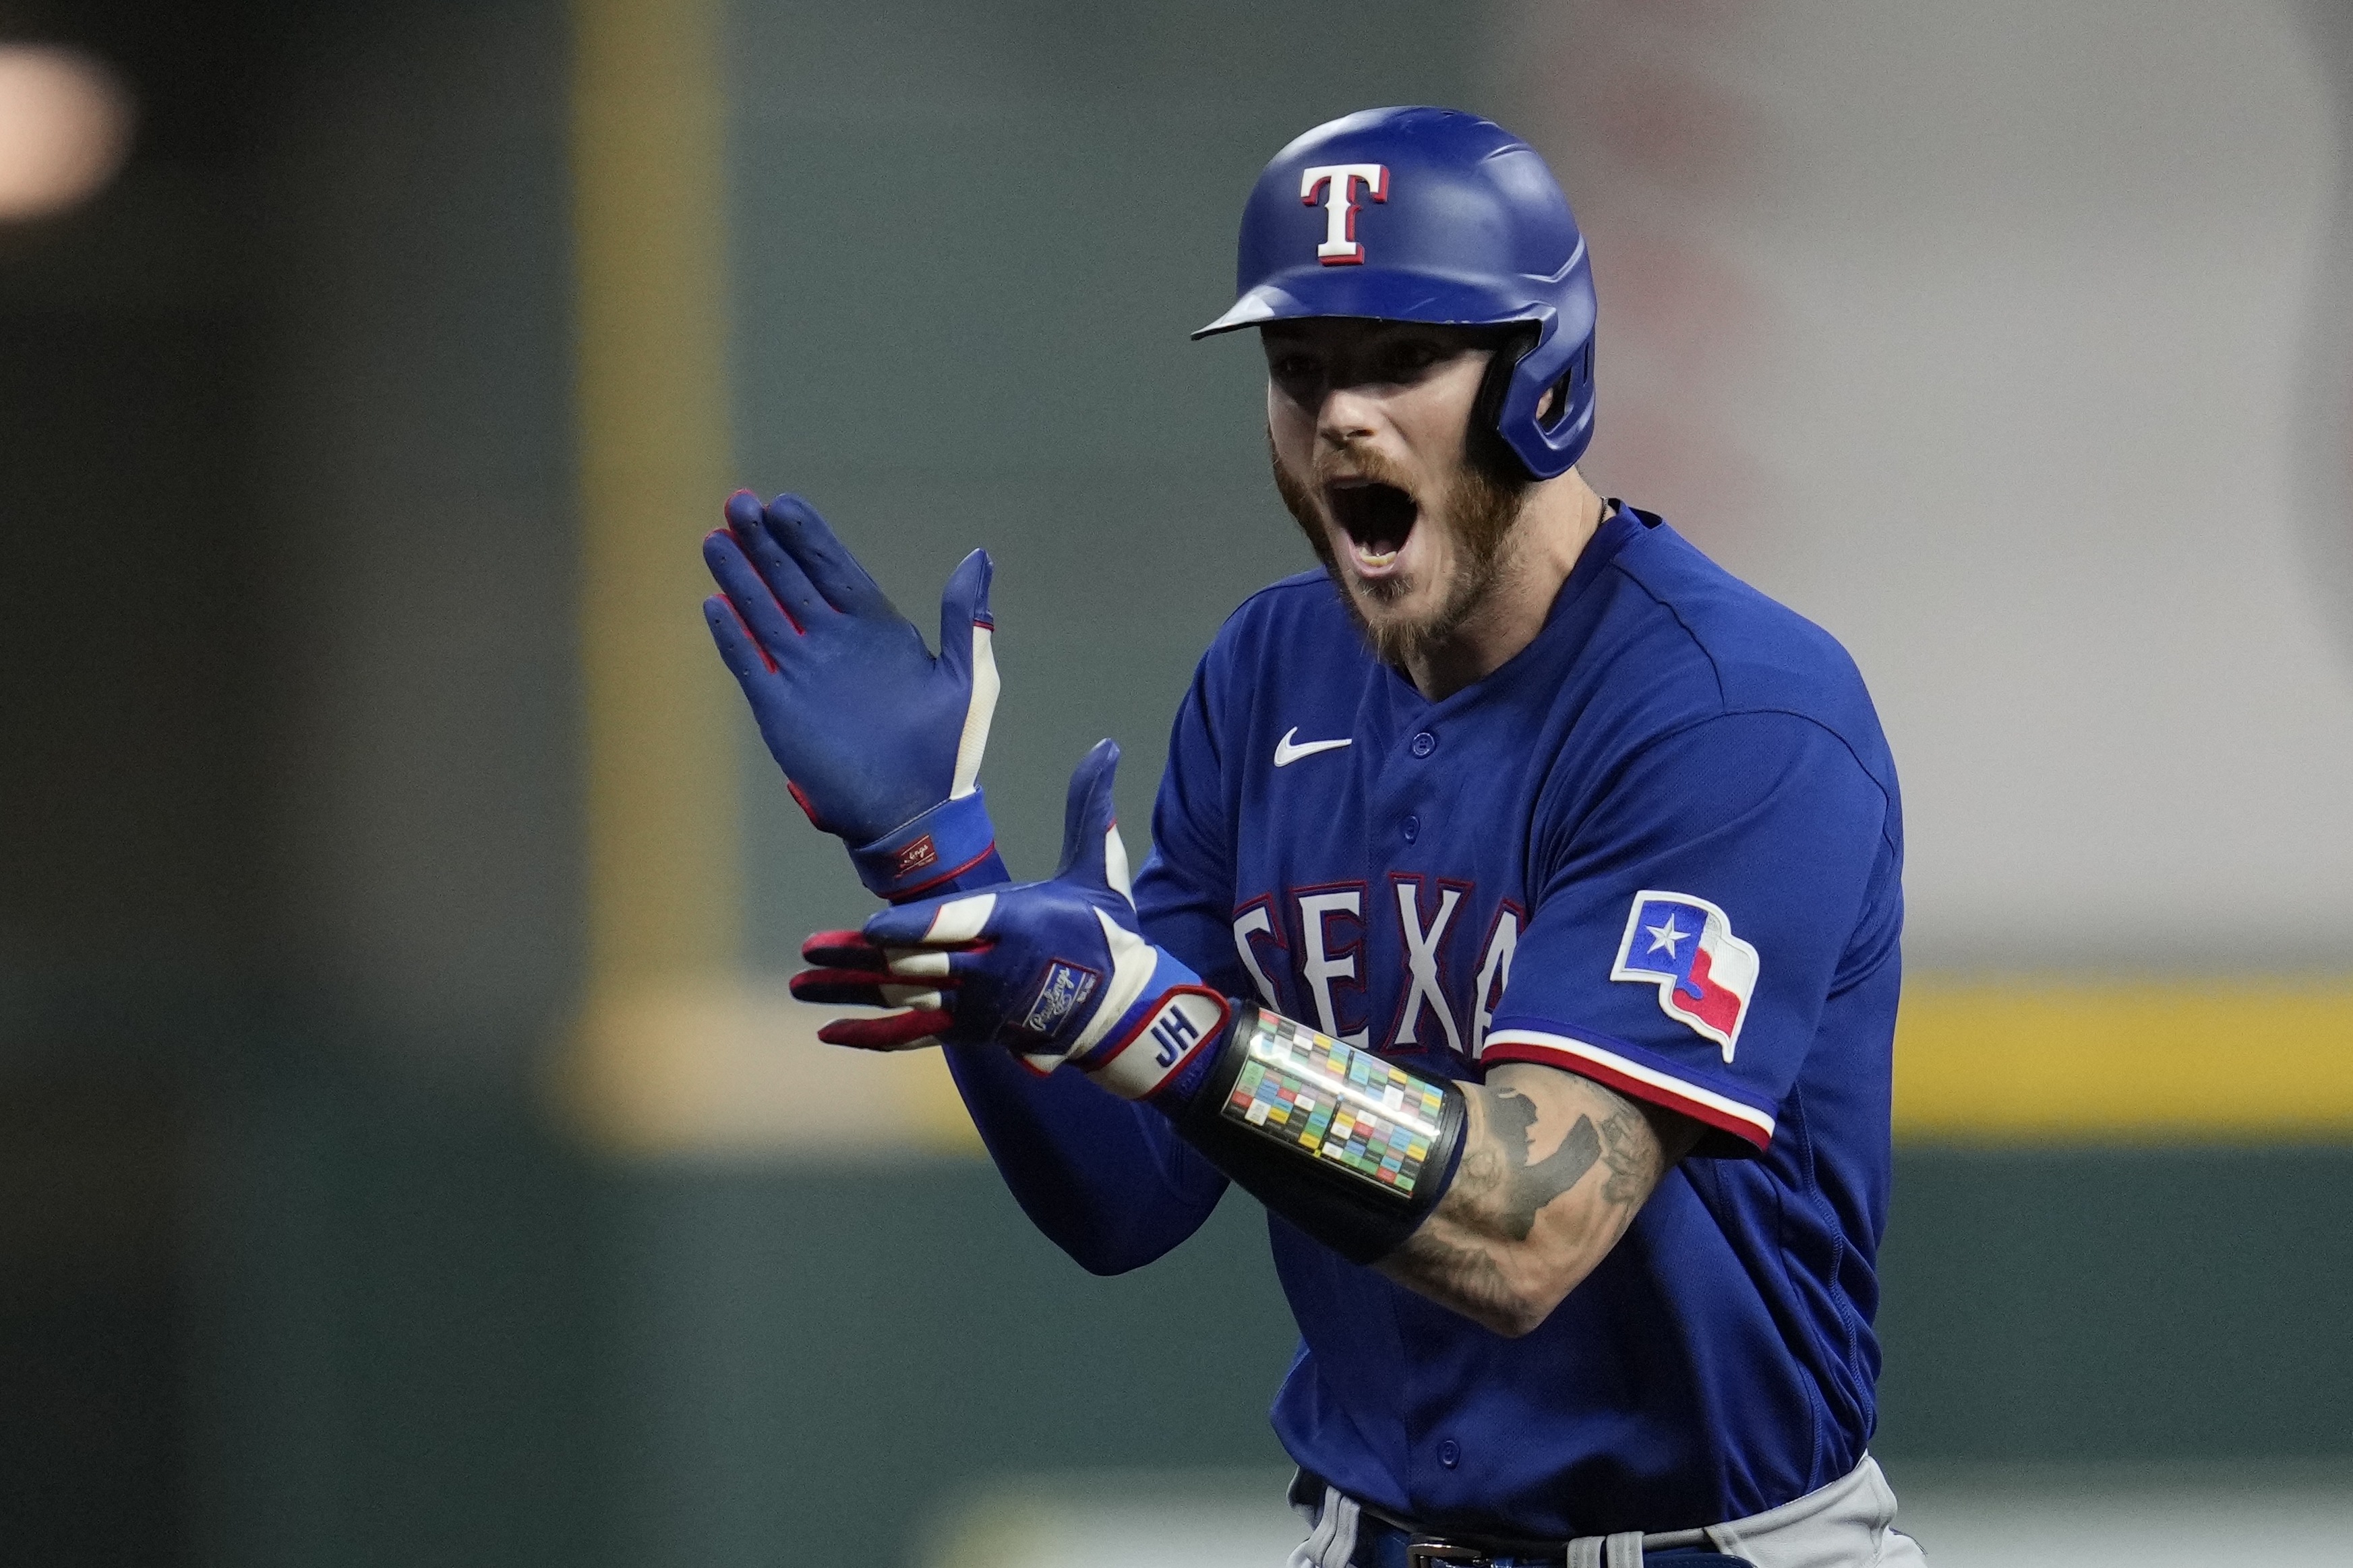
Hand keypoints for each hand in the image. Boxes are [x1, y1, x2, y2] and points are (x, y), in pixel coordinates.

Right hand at [703, 491, 1001, 896]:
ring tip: (715, 537)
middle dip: (765, 542)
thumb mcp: (967, 678)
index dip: (808, 536)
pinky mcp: (780, 708)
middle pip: (791, 579)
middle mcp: (834, 642)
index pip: (834, 568)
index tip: (783, 503)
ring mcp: (804, 673)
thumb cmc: (947, 752)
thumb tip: (978, 556)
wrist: (915, 815)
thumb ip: (965, 617)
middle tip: (738, 502)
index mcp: (877, 629)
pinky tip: (714, 604)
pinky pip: (750, 663)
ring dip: (740, 576)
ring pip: (764, 612)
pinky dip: (733, 636)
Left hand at [789, 740, 1230, 1100]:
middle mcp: (991, 968)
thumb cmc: (1102, 930)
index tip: (872, 927)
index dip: (913, 928)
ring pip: (904, 997)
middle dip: (860, 958)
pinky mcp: (969, 1031)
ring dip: (849, 992)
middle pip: (918, 963)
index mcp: (1017, 923)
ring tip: (800, 983)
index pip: (957, 924)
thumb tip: (1106, 745)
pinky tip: (830, 1030)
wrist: (1118, 1007)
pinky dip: (872, 1034)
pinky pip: (912, 1034)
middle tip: (809, 949)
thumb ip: (1088, 808)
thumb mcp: (1097, 869)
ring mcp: (976, 1005)